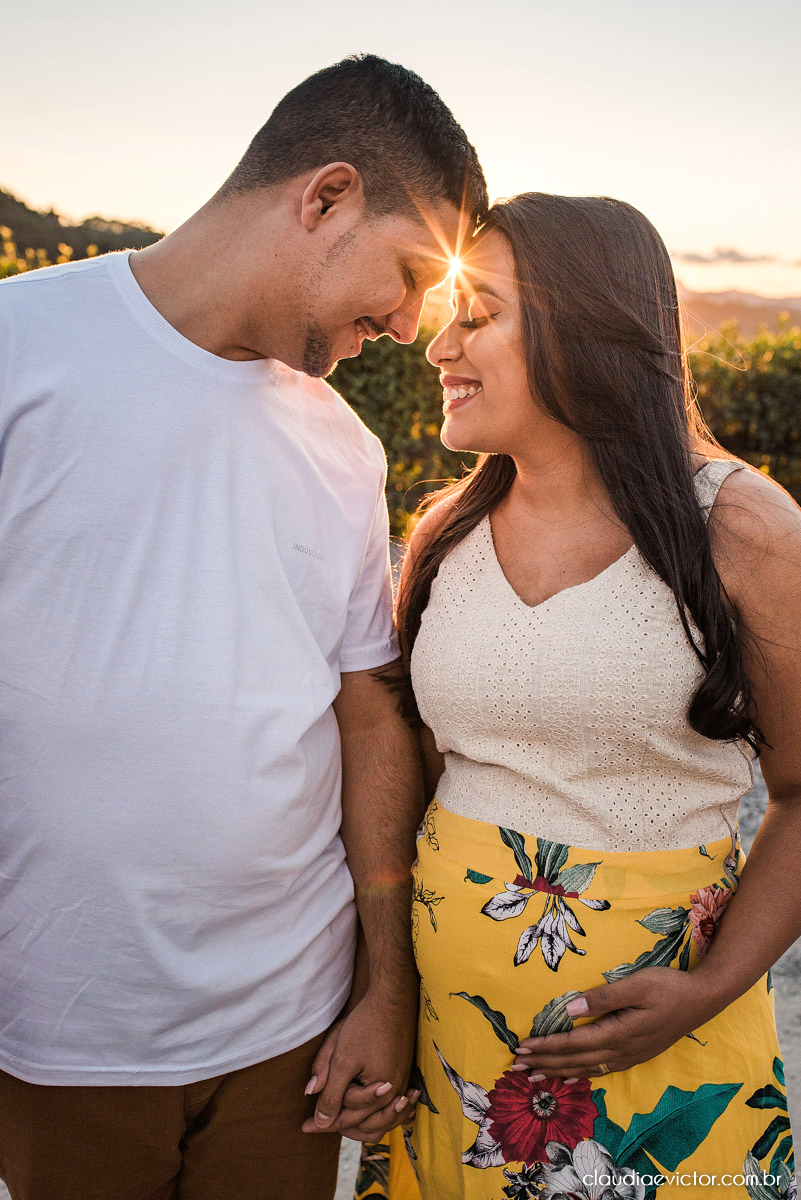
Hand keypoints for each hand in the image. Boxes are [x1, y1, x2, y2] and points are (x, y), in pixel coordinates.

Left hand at [301, 986, 416, 1135]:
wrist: (392, 1000)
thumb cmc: (366, 1026)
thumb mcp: (342, 1058)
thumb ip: (330, 1090)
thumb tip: (319, 1119)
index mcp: (380, 1093)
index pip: (347, 1118)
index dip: (323, 1121)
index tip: (304, 1127)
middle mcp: (394, 1095)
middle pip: (363, 1123)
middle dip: (338, 1122)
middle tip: (312, 1123)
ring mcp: (401, 1085)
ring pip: (377, 1119)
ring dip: (356, 1123)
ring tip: (334, 1119)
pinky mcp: (402, 1075)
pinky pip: (387, 1106)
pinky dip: (373, 1113)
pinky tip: (361, 1112)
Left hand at [512, 967, 719, 1078]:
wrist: (702, 1000)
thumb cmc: (668, 987)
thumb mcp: (636, 985)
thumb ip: (603, 998)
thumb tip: (570, 1008)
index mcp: (618, 1033)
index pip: (573, 1044)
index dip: (546, 1047)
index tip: (522, 1049)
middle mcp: (621, 1051)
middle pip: (575, 1061)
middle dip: (544, 1064)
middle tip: (515, 1068)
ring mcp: (630, 1056)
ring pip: (586, 1069)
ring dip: (558, 1072)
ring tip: (534, 1077)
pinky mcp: (636, 1054)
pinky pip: (601, 1070)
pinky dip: (581, 1074)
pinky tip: (571, 1076)